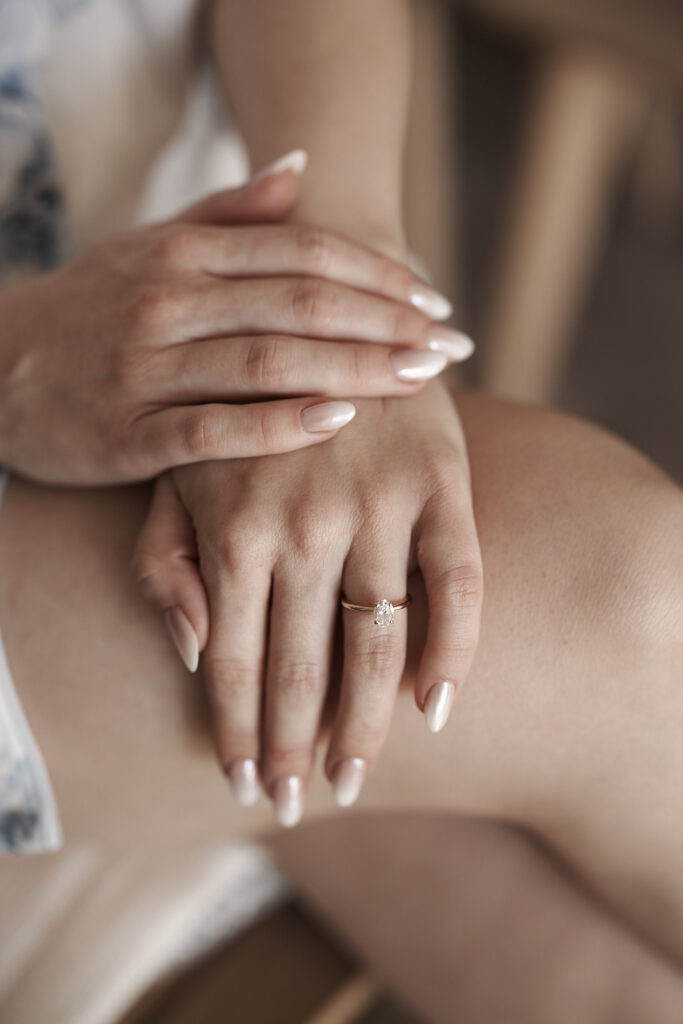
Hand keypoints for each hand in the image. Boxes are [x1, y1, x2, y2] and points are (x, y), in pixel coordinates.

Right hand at [0, 161, 467, 484]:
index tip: (435, 300)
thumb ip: (227, 212)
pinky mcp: (125, 433)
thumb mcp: (148, 245)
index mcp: (182, 252)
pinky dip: (276, 426)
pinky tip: (336, 424)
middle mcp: (166, 300)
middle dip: (386, 323)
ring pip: (265, 362)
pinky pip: (212, 430)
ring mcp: (144, 366)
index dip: (376, 274)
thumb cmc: (92, 309)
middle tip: (452, 345)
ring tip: (420, 378)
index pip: (300, 253)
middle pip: (298, 304)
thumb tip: (302, 168)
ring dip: (353, 369)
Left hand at [134, 382, 482, 823]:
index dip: (238, 732)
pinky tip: (438, 707)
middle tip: (293, 804)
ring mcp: (379, 500)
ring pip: (375, 641)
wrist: (323, 299)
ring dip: (366, 724)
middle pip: (302, 665)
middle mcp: (306, 521)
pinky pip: (458, 582)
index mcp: (234, 521)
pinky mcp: (442, 479)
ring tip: (354, 780)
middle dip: (293, 747)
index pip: (234, 659)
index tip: (244, 787)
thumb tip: (197, 653)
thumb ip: (169, 559)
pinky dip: (453, 650)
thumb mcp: (176, 469)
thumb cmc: (238, 399)